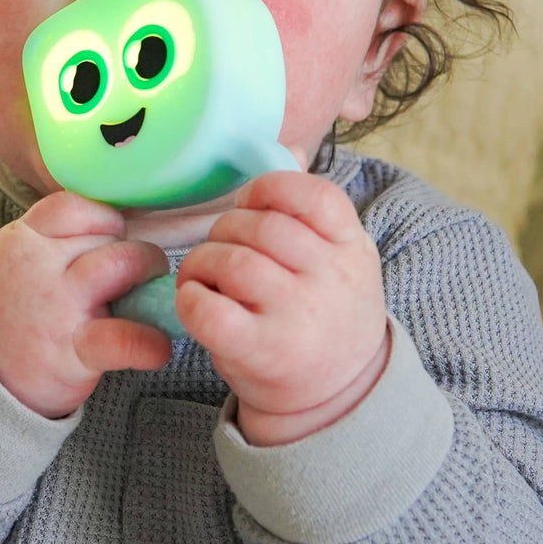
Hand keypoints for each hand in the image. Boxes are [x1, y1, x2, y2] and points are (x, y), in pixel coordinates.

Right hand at [0, 192, 172, 418]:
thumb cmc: (5, 313)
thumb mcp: (12, 259)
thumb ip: (52, 240)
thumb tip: (115, 232)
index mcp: (22, 238)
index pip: (77, 205)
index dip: (104, 221)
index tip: (111, 241)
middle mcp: (40, 264)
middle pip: (108, 235)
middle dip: (132, 252)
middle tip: (138, 274)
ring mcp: (58, 305)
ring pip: (124, 263)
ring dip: (149, 277)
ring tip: (150, 298)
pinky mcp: (74, 350)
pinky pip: (125, 337)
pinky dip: (150, 341)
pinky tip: (157, 347)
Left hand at [175, 171, 389, 444]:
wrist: (337, 396)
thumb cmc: (323, 311)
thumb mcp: (337, 256)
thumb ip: (310, 207)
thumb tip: (289, 148)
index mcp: (351, 247)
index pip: (313, 195)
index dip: (268, 189)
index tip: (249, 203)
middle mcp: (331, 279)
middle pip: (261, 227)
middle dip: (225, 230)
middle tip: (219, 249)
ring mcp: (298, 317)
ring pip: (233, 261)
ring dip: (202, 262)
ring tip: (204, 276)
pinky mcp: (263, 352)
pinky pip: (211, 311)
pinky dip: (191, 299)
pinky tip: (195, 301)